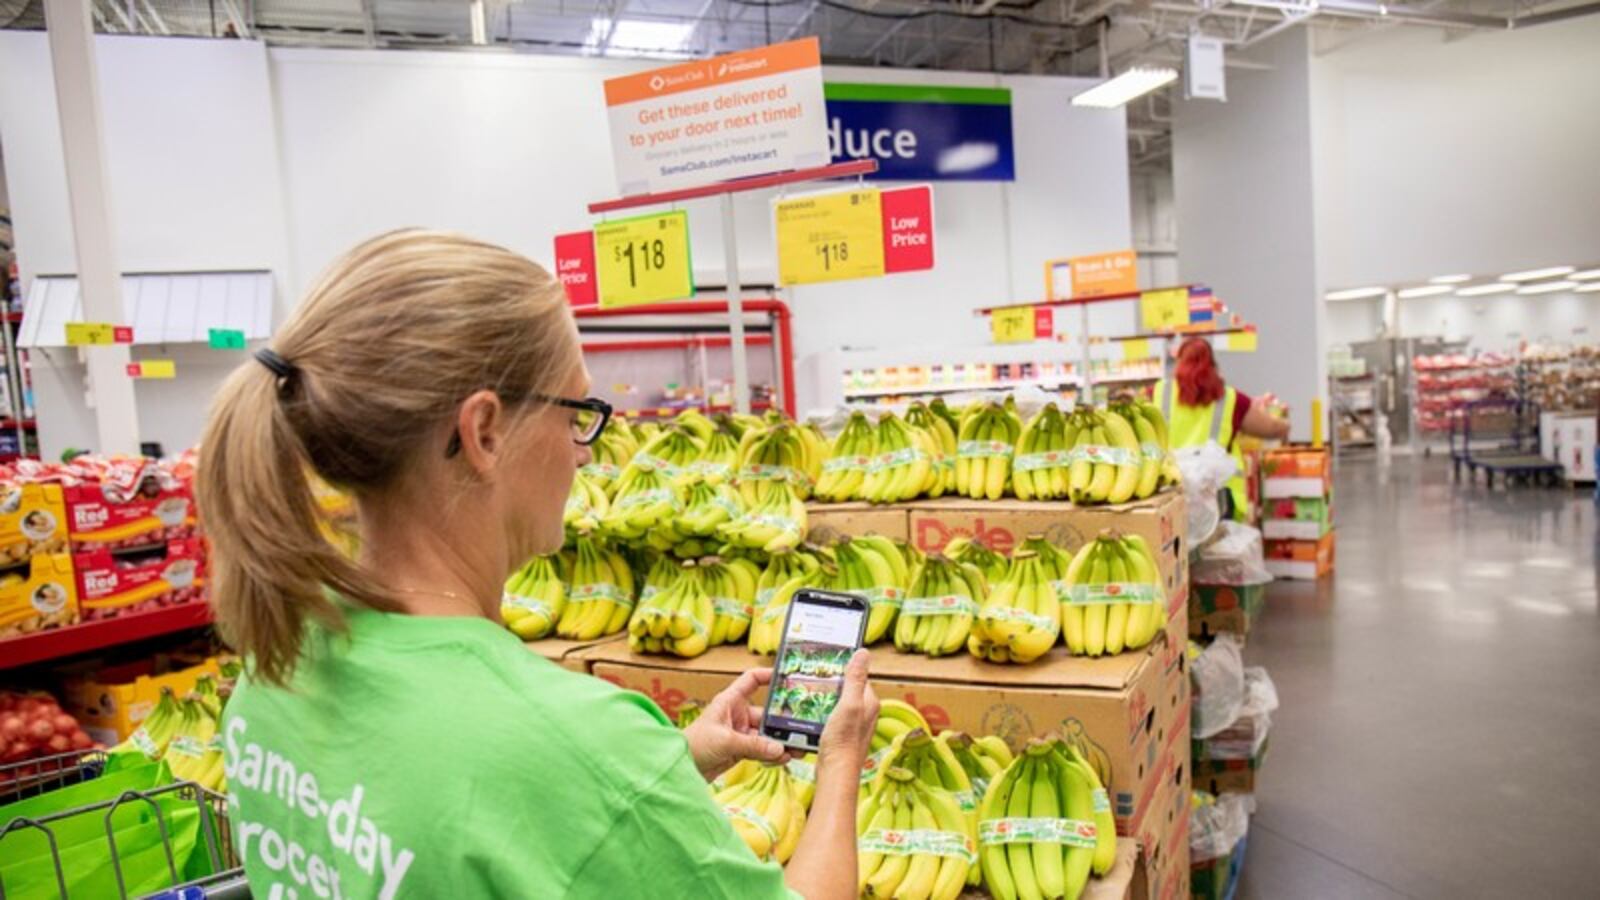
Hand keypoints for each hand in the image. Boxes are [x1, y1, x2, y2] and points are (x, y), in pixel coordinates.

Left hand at [684, 668, 788, 780]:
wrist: (680, 769)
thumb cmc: (694, 745)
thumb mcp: (725, 741)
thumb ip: (754, 745)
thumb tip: (780, 748)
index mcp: (730, 701)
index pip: (751, 680)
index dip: (767, 675)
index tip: (787, 677)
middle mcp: (736, 715)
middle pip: (765, 713)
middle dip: (782, 723)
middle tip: (801, 729)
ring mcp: (739, 733)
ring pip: (766, 735)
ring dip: (780, 742)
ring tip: (797, 749)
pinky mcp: (739, 750)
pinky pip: (761, 750)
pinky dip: (772, 754)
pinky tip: (783, 759)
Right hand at [817, 649, 877, 772]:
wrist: (836, 772)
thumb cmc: (843, 740)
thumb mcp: (849, 704)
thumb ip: (856, 679)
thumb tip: (864, 653)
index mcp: (870, 702)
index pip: (858, 676)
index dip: (843, 670)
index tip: (827, 665)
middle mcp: (865, 712)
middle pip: (847, 689)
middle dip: (833, 684)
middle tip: (815, 680)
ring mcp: (854, 724)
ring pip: (838, 703)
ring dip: (826, 699)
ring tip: (811, 696)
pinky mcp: (843, 734)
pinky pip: (832, 716)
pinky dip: (823, 713)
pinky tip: (812, 714)